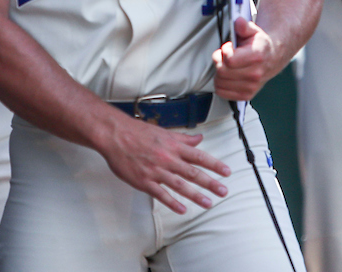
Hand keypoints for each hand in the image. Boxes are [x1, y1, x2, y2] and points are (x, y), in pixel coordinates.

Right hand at [98, 115, 229, 213]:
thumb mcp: (163, 132)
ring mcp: (156, 171)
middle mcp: (167, 158)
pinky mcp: (144, 181)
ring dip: (195, 195)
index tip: (227, 172)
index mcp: (173, 146)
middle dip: (210, 183)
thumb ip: (182, 138)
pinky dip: (172, 202)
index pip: (198, 156)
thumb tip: (199, 138)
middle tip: (224, 191)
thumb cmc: (138, 132)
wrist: (114, 134)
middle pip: (193, 173)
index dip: (214, 165)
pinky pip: (160, 194)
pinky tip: (182, 209)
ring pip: (180, 185)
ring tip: (208, 203)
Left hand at [213, 17, 285, 101]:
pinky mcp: (246, 95)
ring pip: (220, 83)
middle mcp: (255, 74)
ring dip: (219, 73)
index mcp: (256, 57)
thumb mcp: (253, 31)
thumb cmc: (260, 45)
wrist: (272, 57)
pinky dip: (220, 84)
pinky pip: (222, 92)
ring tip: (227, 65)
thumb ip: (244, 26)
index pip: (229, 60)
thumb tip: (238, 22)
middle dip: (219, 61)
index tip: (228, 47)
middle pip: (222, 72)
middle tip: (224, 56)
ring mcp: (250, 86)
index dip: (224, 52)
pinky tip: (227, 76)